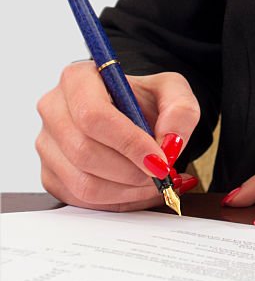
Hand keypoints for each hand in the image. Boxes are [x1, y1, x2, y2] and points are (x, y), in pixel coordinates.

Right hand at [36, 62, 200, 210]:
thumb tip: (170, 143)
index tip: (159, 159)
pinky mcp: (51, 175)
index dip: (128, 142)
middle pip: (85, 152)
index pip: (93, 115)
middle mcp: (54, 110)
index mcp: (77, 79)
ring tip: (156, 182)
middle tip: (162, 174)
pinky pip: (82, 201)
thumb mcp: (172, 90)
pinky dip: (118, 202)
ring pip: (83, 183)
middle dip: (131, 171)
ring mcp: (47, 145)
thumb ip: (180, 110)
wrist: (131, 113)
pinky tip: (139, 190)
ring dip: (127, 191)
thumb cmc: (144, 99)